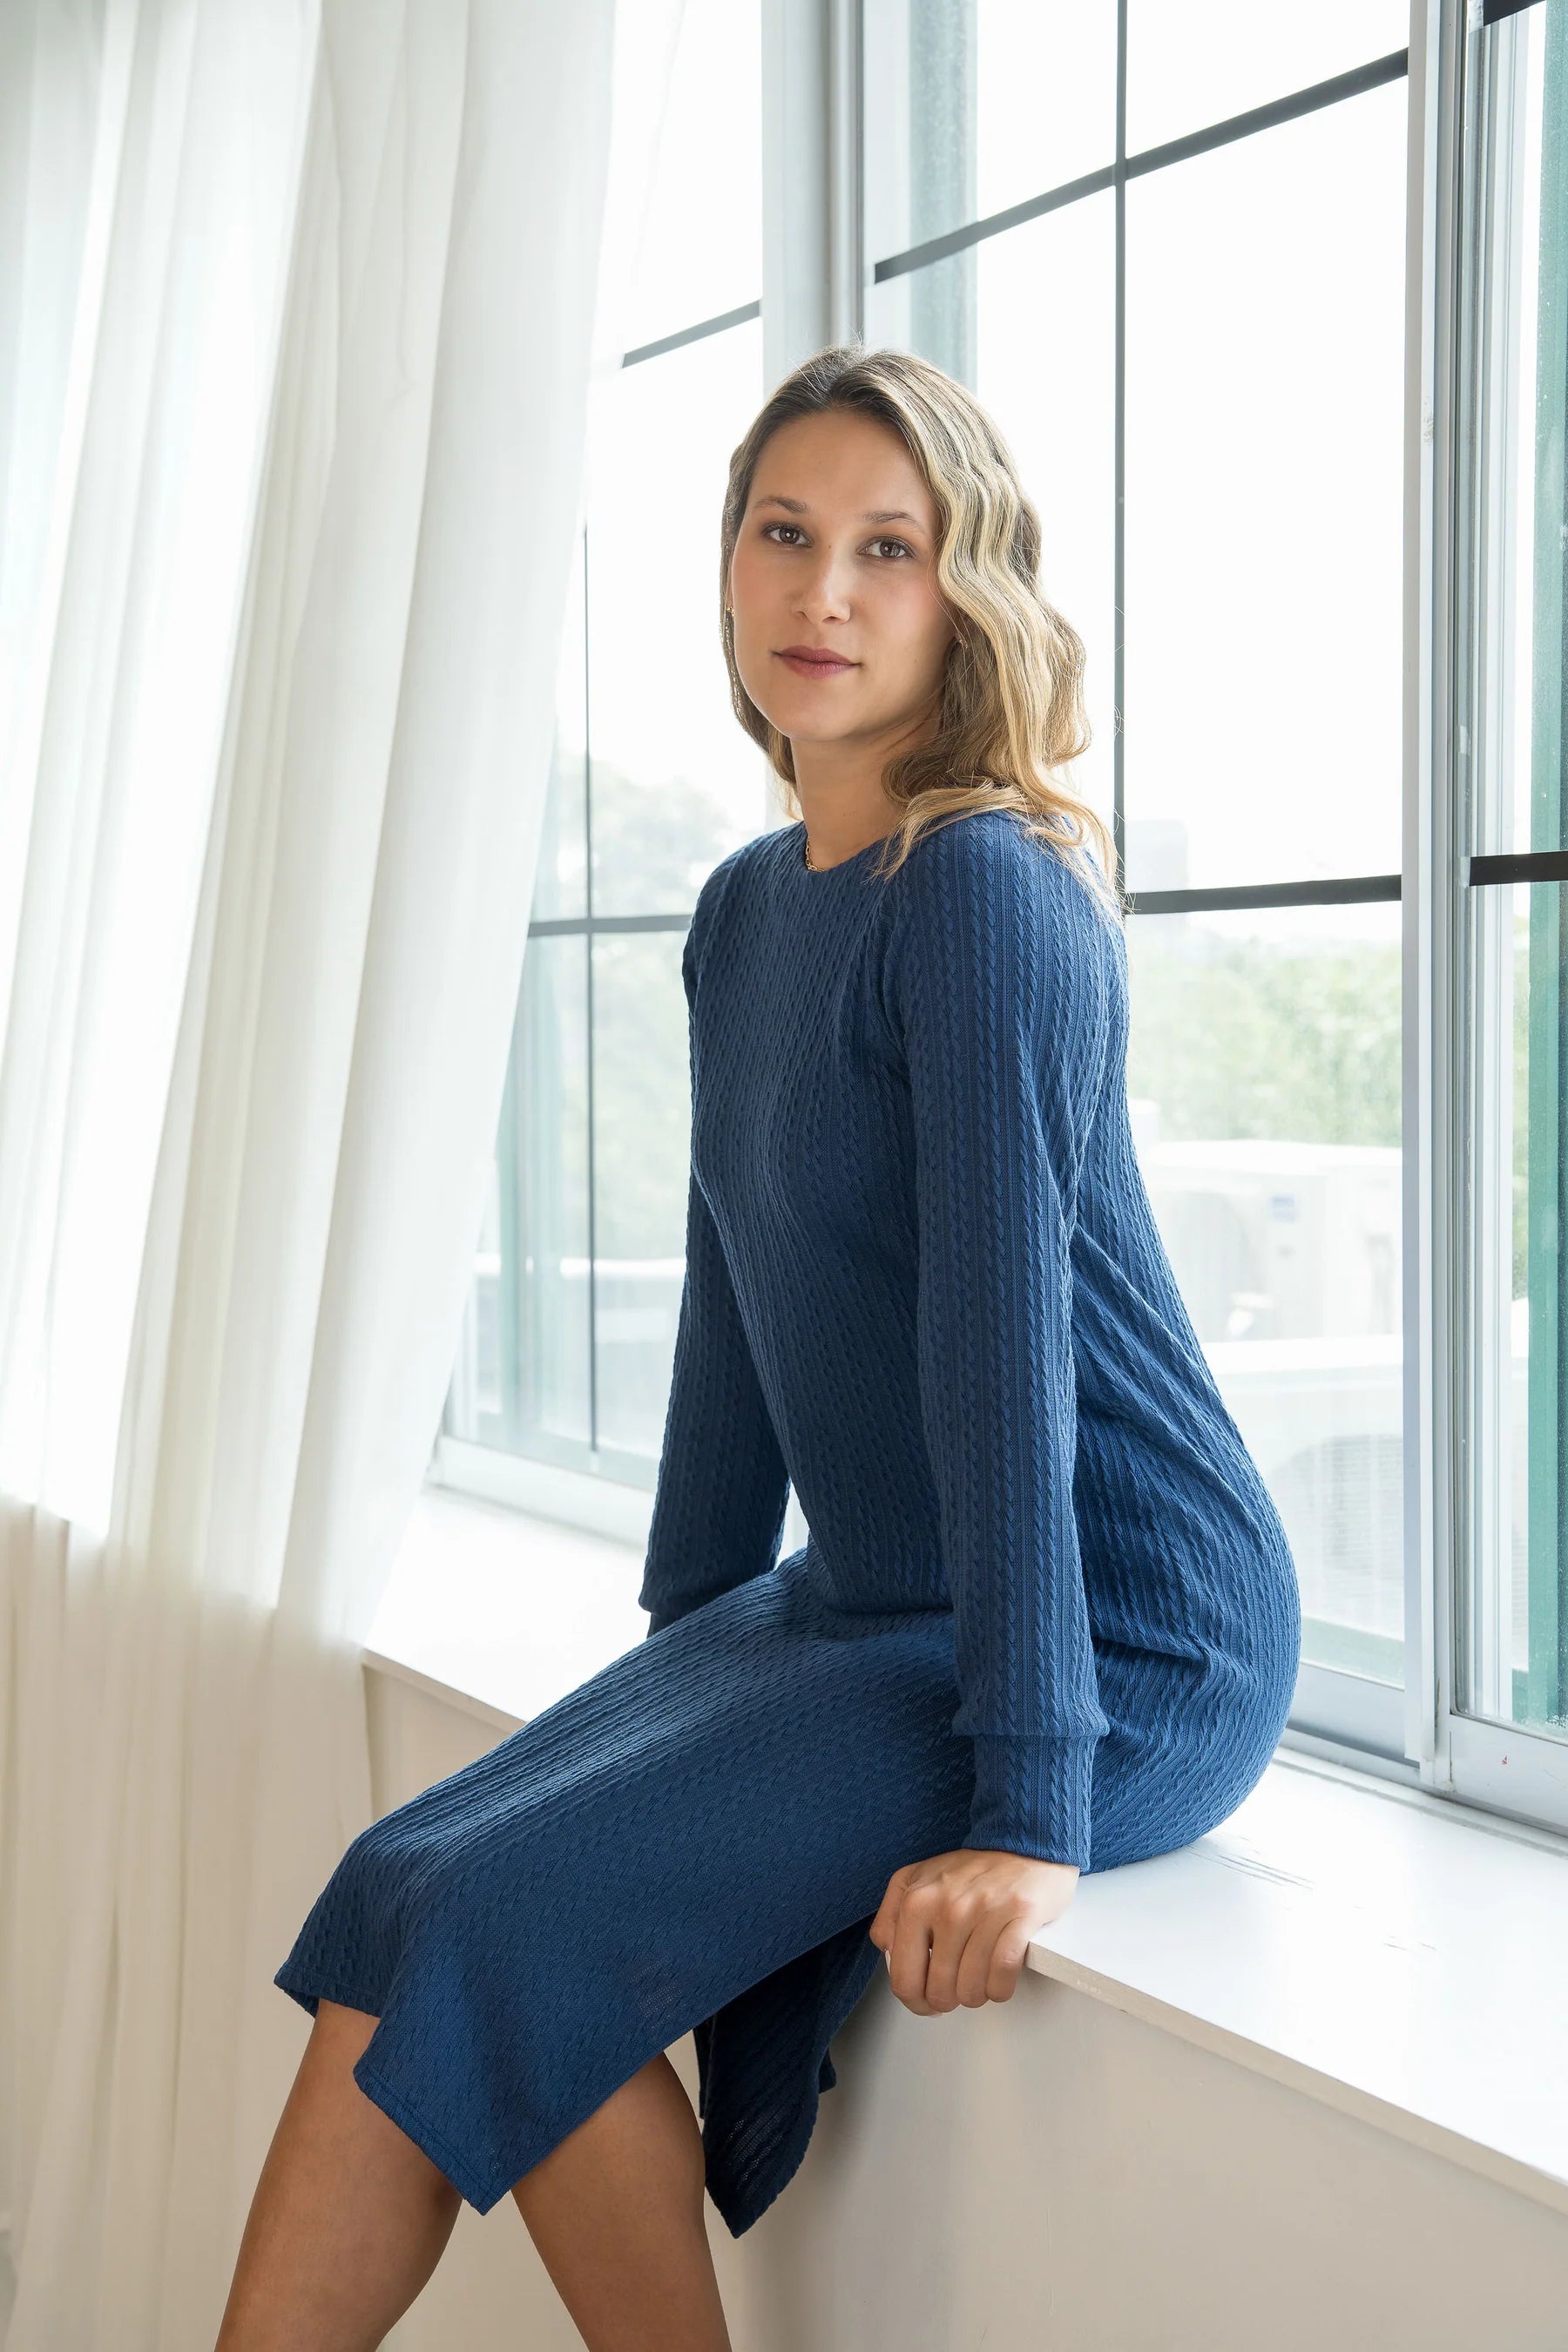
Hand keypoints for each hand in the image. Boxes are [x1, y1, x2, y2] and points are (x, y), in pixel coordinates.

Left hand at [868, 1848, 1079, 2012]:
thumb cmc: (971, 1872)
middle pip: (939, 1992)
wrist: (1024, 1846)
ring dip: (977, 1994)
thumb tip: (888, 1951)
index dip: (916, 2001)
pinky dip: (1000, 1988)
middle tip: (957, 1988)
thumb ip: (890, 1916)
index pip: (904, 1979)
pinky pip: (1002, 1976)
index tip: (927, 2000)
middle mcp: (948, 1906)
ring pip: (972, 1990)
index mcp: (916, 1900)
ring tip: (979, 1977)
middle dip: (949, 2001)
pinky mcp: (1020, 1916)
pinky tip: (998, 1978)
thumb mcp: (917, 1881)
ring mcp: (984, 1911)